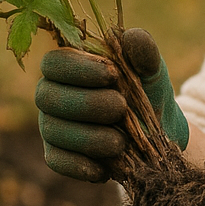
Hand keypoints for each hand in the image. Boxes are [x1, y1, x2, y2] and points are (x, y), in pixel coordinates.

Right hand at [35, 28, 189, 181]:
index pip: (54, 62)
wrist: (157, 132)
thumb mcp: (151, 70)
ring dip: (87, 137)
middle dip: (85, 103)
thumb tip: (132, 36)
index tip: (112, 74)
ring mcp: (51, 125)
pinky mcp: (58, 155)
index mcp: (69, 66)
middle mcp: (52, 94)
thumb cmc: (146, 91)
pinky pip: (57, 161)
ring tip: (120, 142)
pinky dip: (79, 165)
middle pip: (48, 97)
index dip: (78, 68)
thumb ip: (143, 51)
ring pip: (53, 130)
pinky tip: (103, 169)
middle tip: (121, 107)